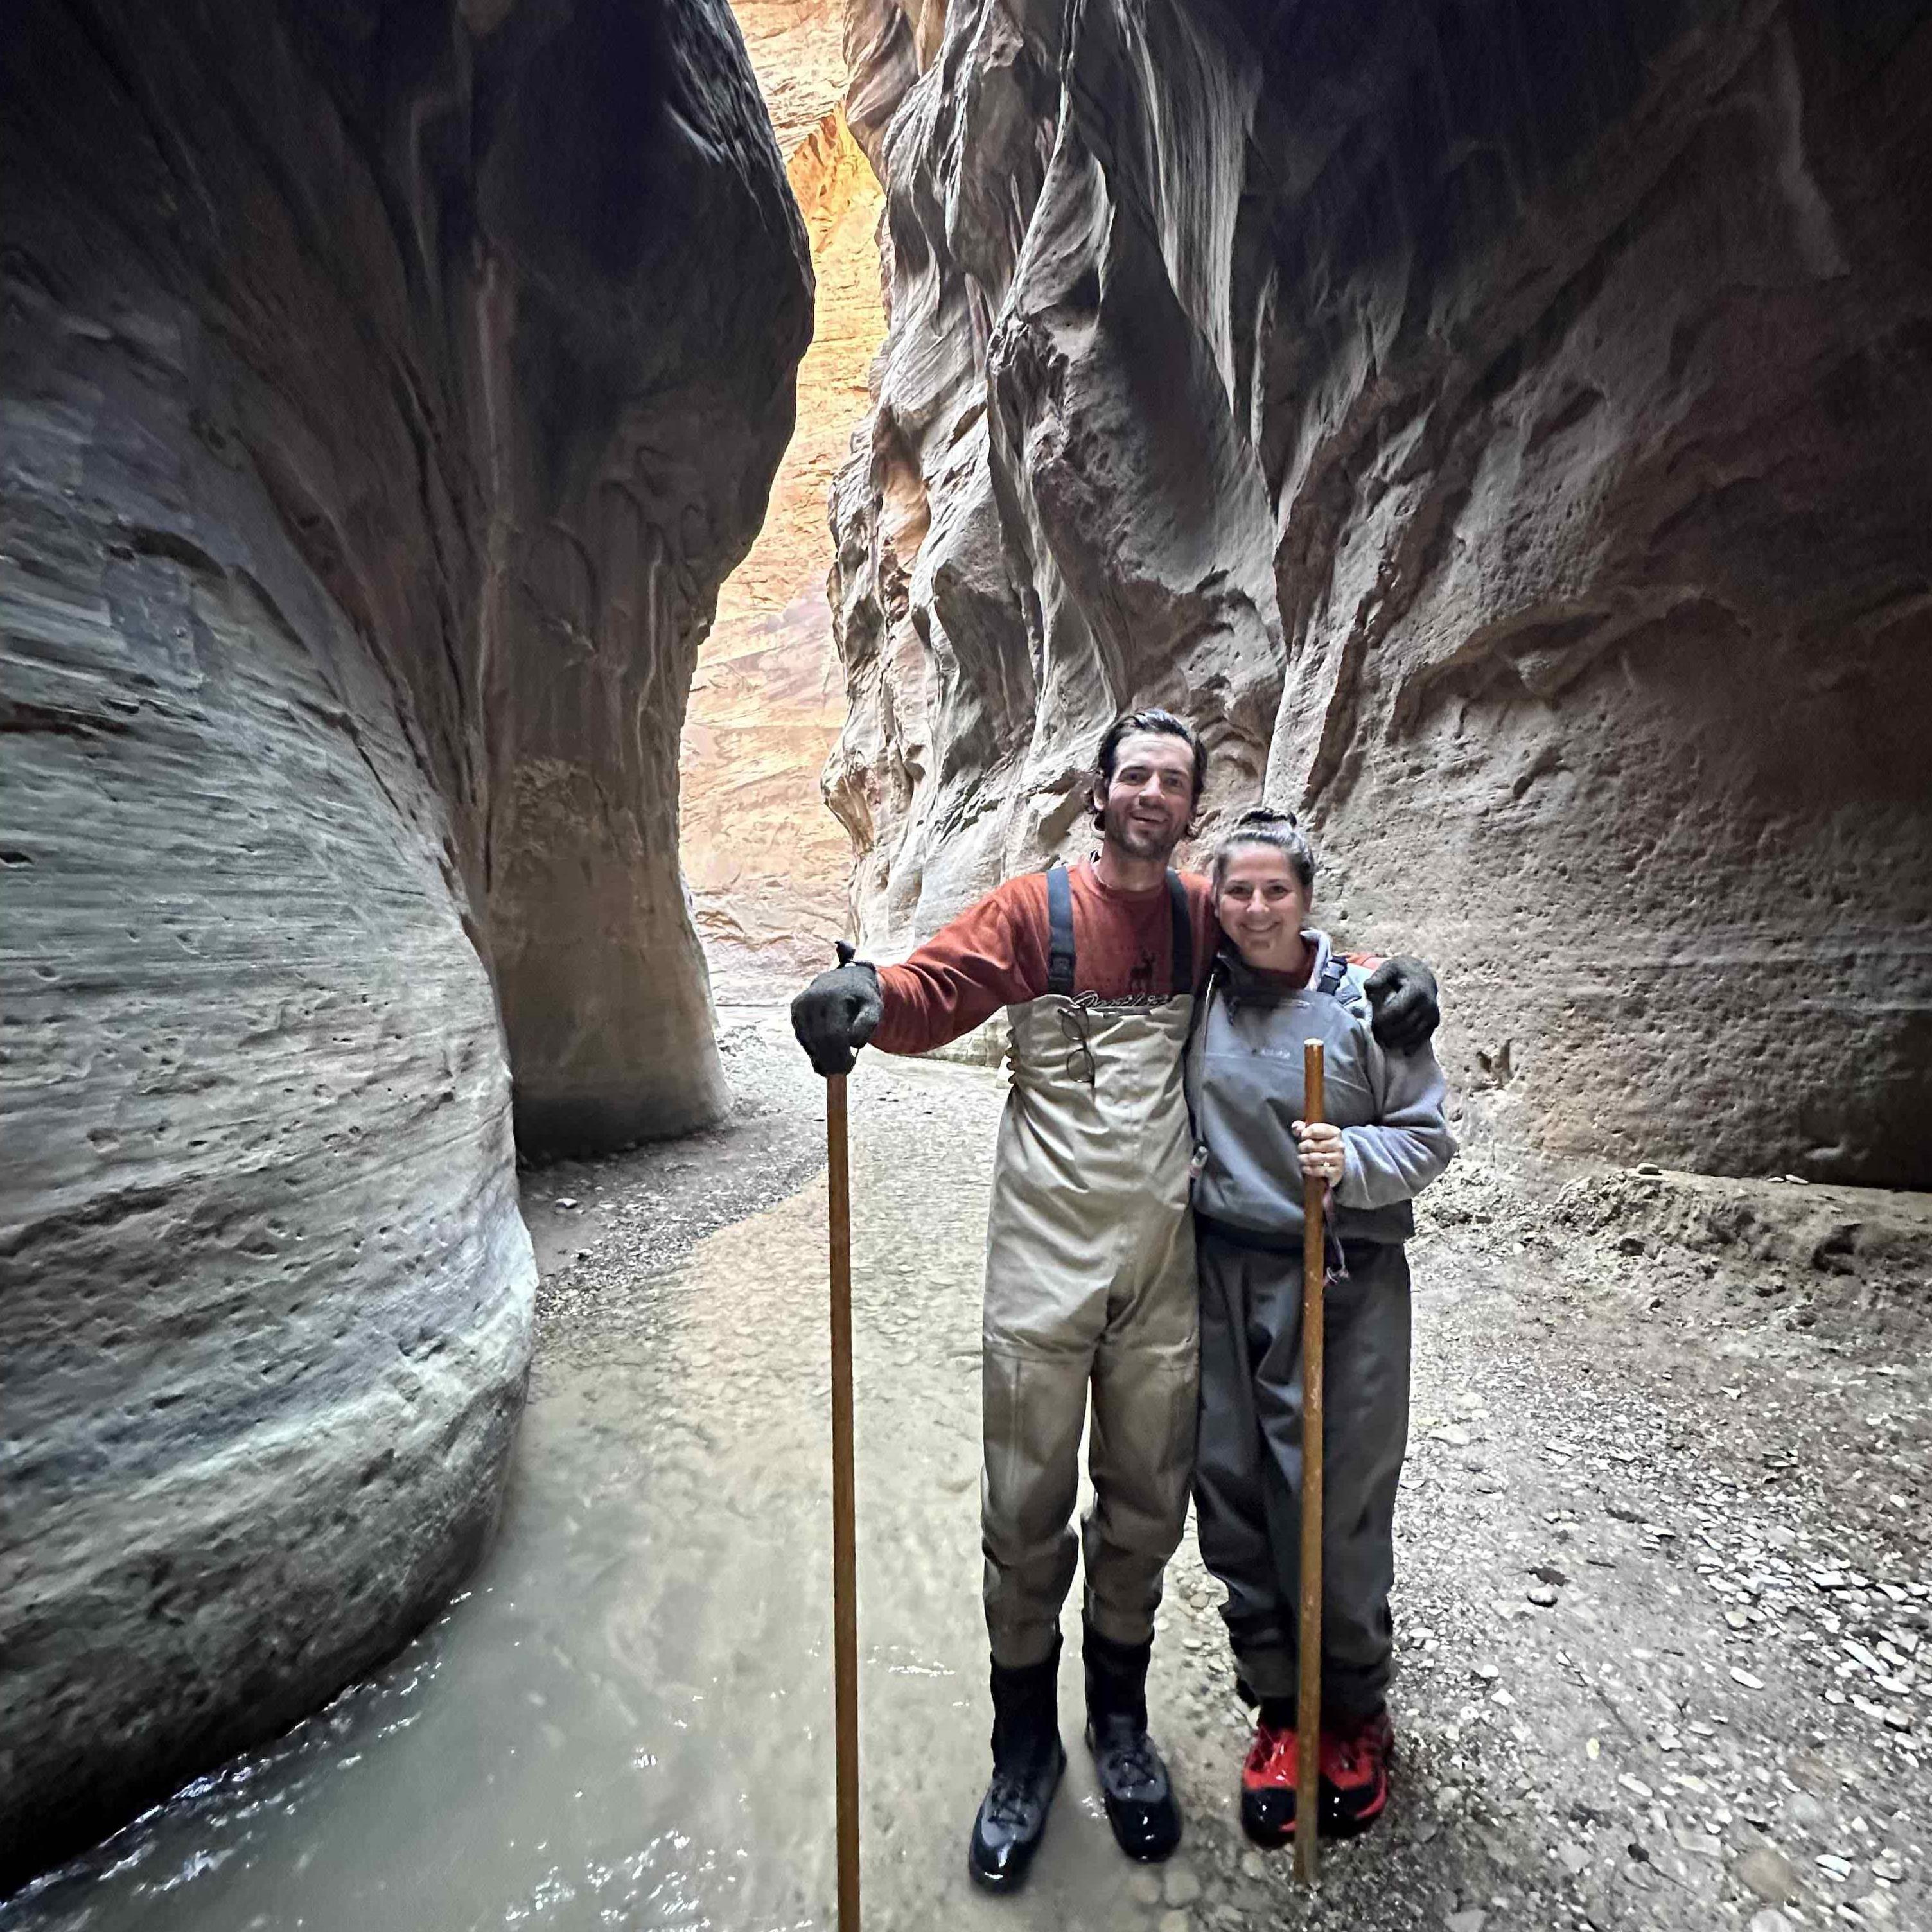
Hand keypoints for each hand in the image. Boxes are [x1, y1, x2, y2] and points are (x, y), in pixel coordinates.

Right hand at [790, 942, 882, 1077]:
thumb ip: (868, 1023)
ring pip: (809, 1042)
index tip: (849, 1066)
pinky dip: (815, 1049)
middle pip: (818, 1040)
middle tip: (842, 1071)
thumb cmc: (862, 998)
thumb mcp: (874, 1007)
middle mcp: (811, 999)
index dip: (839, 1055)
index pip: (832, 1034)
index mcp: (832, 996)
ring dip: (822, 1057)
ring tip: (838, 1059)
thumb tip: (853, 1043)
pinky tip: (827, 1049)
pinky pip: (803, 1039)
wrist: (842, 979)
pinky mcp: (795, 1011)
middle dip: (830, 1061)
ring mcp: (800, 1005)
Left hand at [1292, 1119, 1344, 1186]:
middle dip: (1301, 1147)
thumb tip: (1297, 1128)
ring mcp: (1339, 1159)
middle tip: (1301, 1150)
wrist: (1336, 1163)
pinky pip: (1317, 1170)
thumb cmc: (1321, 1145)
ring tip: (1302, 1158)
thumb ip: (1302, 1127)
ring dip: (1303, 1159)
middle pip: (1310, 1145)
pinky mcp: (1336, 1172)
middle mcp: (1339, 1145)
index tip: (1303, 1137)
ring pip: (1312, 1158)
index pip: (1313, 1130)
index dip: (1304, 1134)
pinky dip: (1307, 1169)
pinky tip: (1305, 1167)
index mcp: (1335, 1132)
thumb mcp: (1314, 1133)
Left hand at [1365, 955, 1438, 1052]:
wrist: (1422, 975)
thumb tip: (1368, 986)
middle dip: (1387, 1032)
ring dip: (1396, 1040)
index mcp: (1416, 990)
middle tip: (1375, 1032)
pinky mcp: (1434, 1022)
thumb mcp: (1389, 968)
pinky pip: (1422, 1039)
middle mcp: (1428, 1004)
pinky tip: (1400, 1047)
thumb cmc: (1401, 972)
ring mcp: (1433, 1015)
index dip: (1382, 1019)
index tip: (1372, 1021)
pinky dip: (1409, 1044)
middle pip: (1404, 1025)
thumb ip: (1379, 977)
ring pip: (1412, 1035)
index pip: (1397, 1011)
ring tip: (1383, 1039)